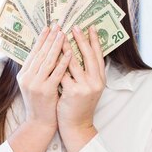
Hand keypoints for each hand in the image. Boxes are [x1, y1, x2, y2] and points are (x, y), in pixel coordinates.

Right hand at [16, 24, 71, 132]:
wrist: (39, 123)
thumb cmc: (40, 103)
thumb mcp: (33, 85)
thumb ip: (36, 70)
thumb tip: (44, 51)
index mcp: (23, 74)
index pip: (33, 52)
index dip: (42, 39)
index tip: (49, 27)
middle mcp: (27, 78)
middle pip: (40, 53)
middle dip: (50, 38)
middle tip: (58, 25)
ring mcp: (35, 84)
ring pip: (48, 60)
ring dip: (56, 46)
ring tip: (64, 34)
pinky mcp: (46, 91)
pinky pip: (56, 73)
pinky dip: (63, 61)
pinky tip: (70, 52)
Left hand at [58, 25, 105, 151]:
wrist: (77, 126)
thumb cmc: (79, 105)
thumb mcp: (88, 88)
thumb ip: (87, 72)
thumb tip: (79, 51)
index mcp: (100, 79)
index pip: (98, 55)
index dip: (94, 40)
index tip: (90, 27)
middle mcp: (96, 82)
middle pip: (88, 55)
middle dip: (81, 39)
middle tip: (74, 26)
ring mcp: (85, 87)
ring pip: (74, 62)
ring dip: (66, 47)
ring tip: (60, 35)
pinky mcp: (73, 92)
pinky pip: (63, 74)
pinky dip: (57, 64)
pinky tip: (51, 54)